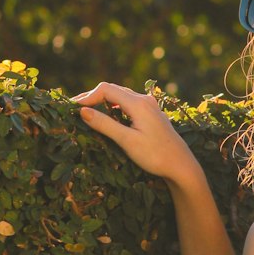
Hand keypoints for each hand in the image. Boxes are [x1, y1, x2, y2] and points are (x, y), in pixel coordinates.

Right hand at [71, 81, 199, 182]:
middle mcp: (144, 100)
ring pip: (121, 95)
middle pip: (113, 90)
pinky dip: (114, 105)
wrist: (181, 165)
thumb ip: (105, 124)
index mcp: (138, 104)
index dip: (87, 96)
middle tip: (73, 107)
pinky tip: (107, 114)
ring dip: (102, 100)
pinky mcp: (152, 113)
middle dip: (92, 96)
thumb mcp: (127, 141)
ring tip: (86, 110)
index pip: (106, 90)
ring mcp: (150, 106)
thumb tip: (82, 111)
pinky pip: (128, 103)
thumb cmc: (155, 155)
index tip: (72, 108)